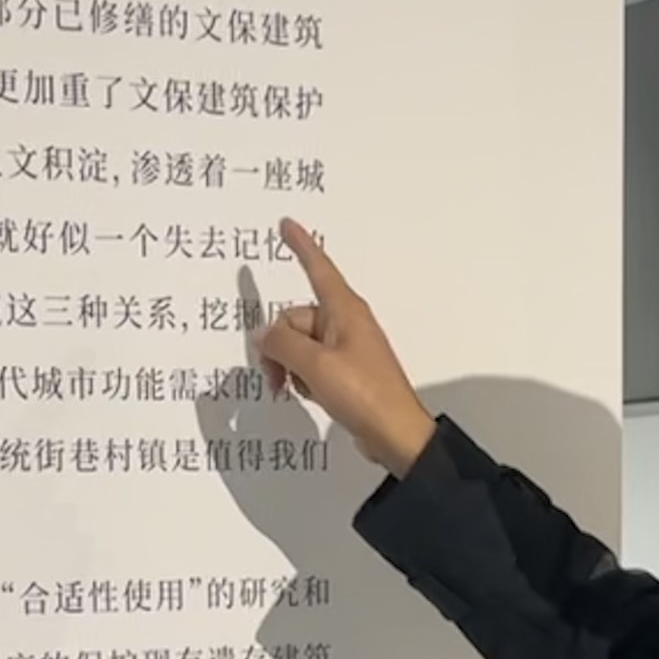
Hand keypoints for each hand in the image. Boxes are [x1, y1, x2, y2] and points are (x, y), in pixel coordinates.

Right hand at [253, 220, 439, 473]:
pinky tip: (310, 395)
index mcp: (343, 310)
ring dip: (289, 366)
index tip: (286, 224)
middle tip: (276, 377)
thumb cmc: (362, 394)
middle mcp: (345, 322)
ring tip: (297, 389)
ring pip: (299, 344)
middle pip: (295, 319)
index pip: (317, 268)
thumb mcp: (314, 366)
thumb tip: (264, 336)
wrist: (394, 434)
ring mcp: (346, 348)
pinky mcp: (345, 371)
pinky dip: (303, 377)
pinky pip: (311, 363)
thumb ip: (281, 344)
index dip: (300, 246)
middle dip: (278, 345)